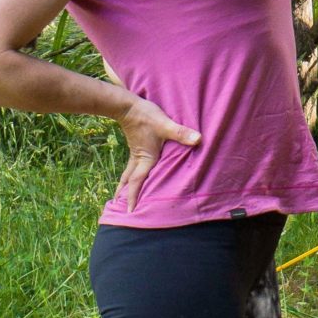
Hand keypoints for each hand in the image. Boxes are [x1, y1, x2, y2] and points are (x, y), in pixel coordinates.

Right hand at [116, 95, 200, 210]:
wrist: (127, 105)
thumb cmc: (146, 116)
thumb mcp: (165, 124)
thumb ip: (181, 133)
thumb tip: (198, 139)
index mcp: (145, 159)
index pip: (137, 182)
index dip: (133, 197)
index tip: (129, 211)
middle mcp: (139, 159)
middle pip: (129, 181)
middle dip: (124, 194)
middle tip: (119, 207)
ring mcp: (136, 153)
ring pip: (128, 173)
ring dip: (125, 184)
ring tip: (121, 194)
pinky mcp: (136, 146)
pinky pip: (132, 165)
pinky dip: (130, 174)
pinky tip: (133, 174)